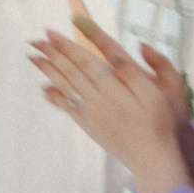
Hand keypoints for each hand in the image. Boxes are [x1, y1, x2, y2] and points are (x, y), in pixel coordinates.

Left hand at [31, 22, 192, 192]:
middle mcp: (97, 100)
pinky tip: (45, 89)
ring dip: (48, 71)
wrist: (152, 160)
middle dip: (52, 54)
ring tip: (34, 57)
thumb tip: (114, 53)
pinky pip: (68, 107)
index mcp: (113, 87)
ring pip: (65, 87)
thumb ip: (131, 73)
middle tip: (35, 39)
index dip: (67, 45)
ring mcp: (91, 114)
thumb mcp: (154, 93)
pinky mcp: (90, 126)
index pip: (85, 60)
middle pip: (70, 71)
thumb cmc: (159, 124)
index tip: (51, 32)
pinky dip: (55, 96)